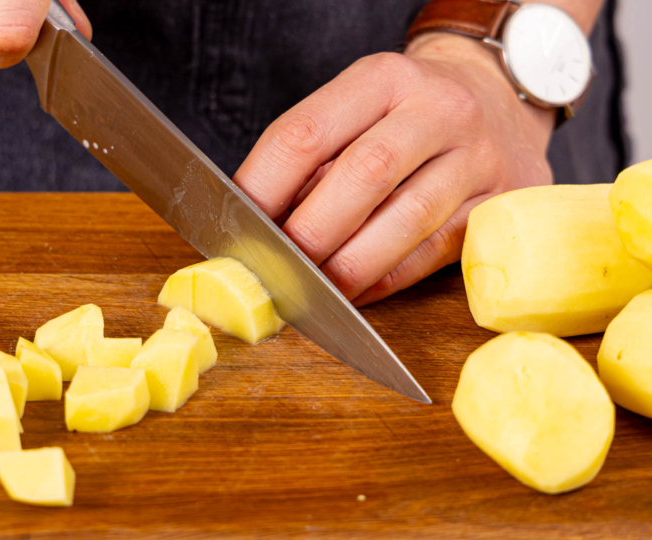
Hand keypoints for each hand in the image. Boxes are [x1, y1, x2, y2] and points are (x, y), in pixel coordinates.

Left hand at [233, 33, 555, 305]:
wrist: (498, 98)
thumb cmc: (407, 113)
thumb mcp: (359, 108)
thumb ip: (314, 159)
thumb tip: (258, 225)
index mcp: (383, 78)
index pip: (306, 133)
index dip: (263, 187)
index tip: (236, 225)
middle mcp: (437, 109)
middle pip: (362, 175)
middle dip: (309, 233)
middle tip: (275, 268)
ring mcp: (477, 156)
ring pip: (406, 220)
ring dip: (348, 266)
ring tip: (312, 291)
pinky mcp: (498, 203)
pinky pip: (434, 252)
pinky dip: (385, 280)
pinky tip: (353, 294)